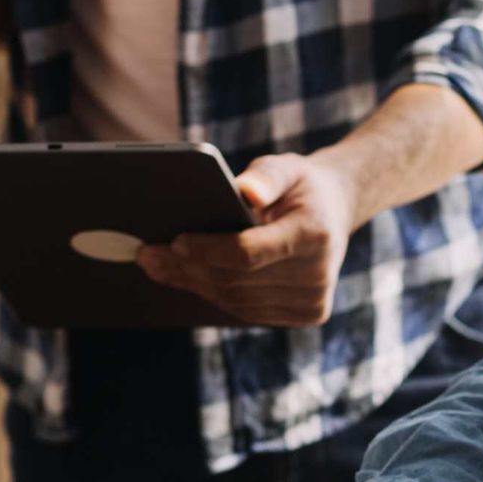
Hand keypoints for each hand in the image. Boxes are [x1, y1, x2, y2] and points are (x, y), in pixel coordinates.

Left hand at [136, 152, 357, 326]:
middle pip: (235, 282)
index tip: (174, 242)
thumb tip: (244, 191)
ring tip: (159, 267)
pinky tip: (189, 279)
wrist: (335, 213)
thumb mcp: (287, 166)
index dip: (206, 250)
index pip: (246, 253)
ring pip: (237, 302)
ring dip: (195, 285)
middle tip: (147, 256)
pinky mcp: (307, 315)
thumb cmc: (300, 186)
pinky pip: (248, 311)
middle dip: (187, 269)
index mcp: (313, 235)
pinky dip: (216, 296)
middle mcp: (317, 275)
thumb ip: (265, 176)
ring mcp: (314, 301)